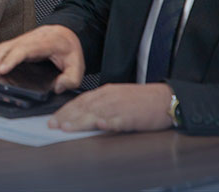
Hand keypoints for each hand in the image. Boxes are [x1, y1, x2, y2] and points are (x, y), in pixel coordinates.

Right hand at [0, 25, 84, 92]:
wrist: (65, 33)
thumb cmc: (69, 49)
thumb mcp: (78, 66)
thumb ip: (71, 79)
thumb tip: (57, 88)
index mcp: (43, 43)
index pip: (22, 49)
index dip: (10, 60)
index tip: (1, 70)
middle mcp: (27, 40)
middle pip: (3, 48)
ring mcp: (19, 41)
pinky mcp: (15, 45)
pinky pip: (0, 51)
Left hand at [50, 83, 173, 132]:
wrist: (166, 99)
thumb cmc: (142, 100)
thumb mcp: (117, 97)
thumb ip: (101, 103)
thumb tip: (83, 114)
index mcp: (105, 92)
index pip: (80, 101)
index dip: (65, 110)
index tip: (53, 119)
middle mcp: (109, 97)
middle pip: (83, 107)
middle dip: (66, 117)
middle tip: (52, 125)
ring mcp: (120, 106)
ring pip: (96, 113)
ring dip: (80, 121)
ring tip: (66, 128)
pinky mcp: (133, 116)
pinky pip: (118, 120)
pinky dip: (108, 122)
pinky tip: (99, 126)